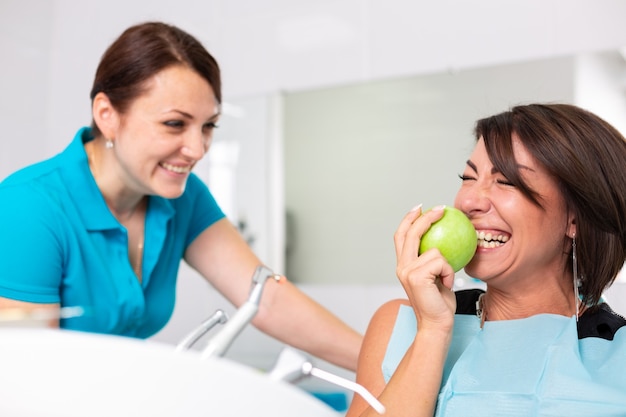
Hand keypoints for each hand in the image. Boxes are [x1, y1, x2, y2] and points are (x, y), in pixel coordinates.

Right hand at [394, 205, 455, 332]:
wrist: (435, 325)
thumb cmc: (439, 304)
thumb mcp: (436, 278)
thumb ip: (433, 262)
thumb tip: (445, 241)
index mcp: (403, 266)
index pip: (401, 236)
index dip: (408, 219)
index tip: (420, 207)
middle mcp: (401, 267)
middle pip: (410, 234)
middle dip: (425, 217)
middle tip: (441, 208)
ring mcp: (407, 271)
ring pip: (434, 250)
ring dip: (447, 265)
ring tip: (446, 280)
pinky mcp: (416, 276)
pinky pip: (441, 262)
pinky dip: (449, 273)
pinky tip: (446, 285)